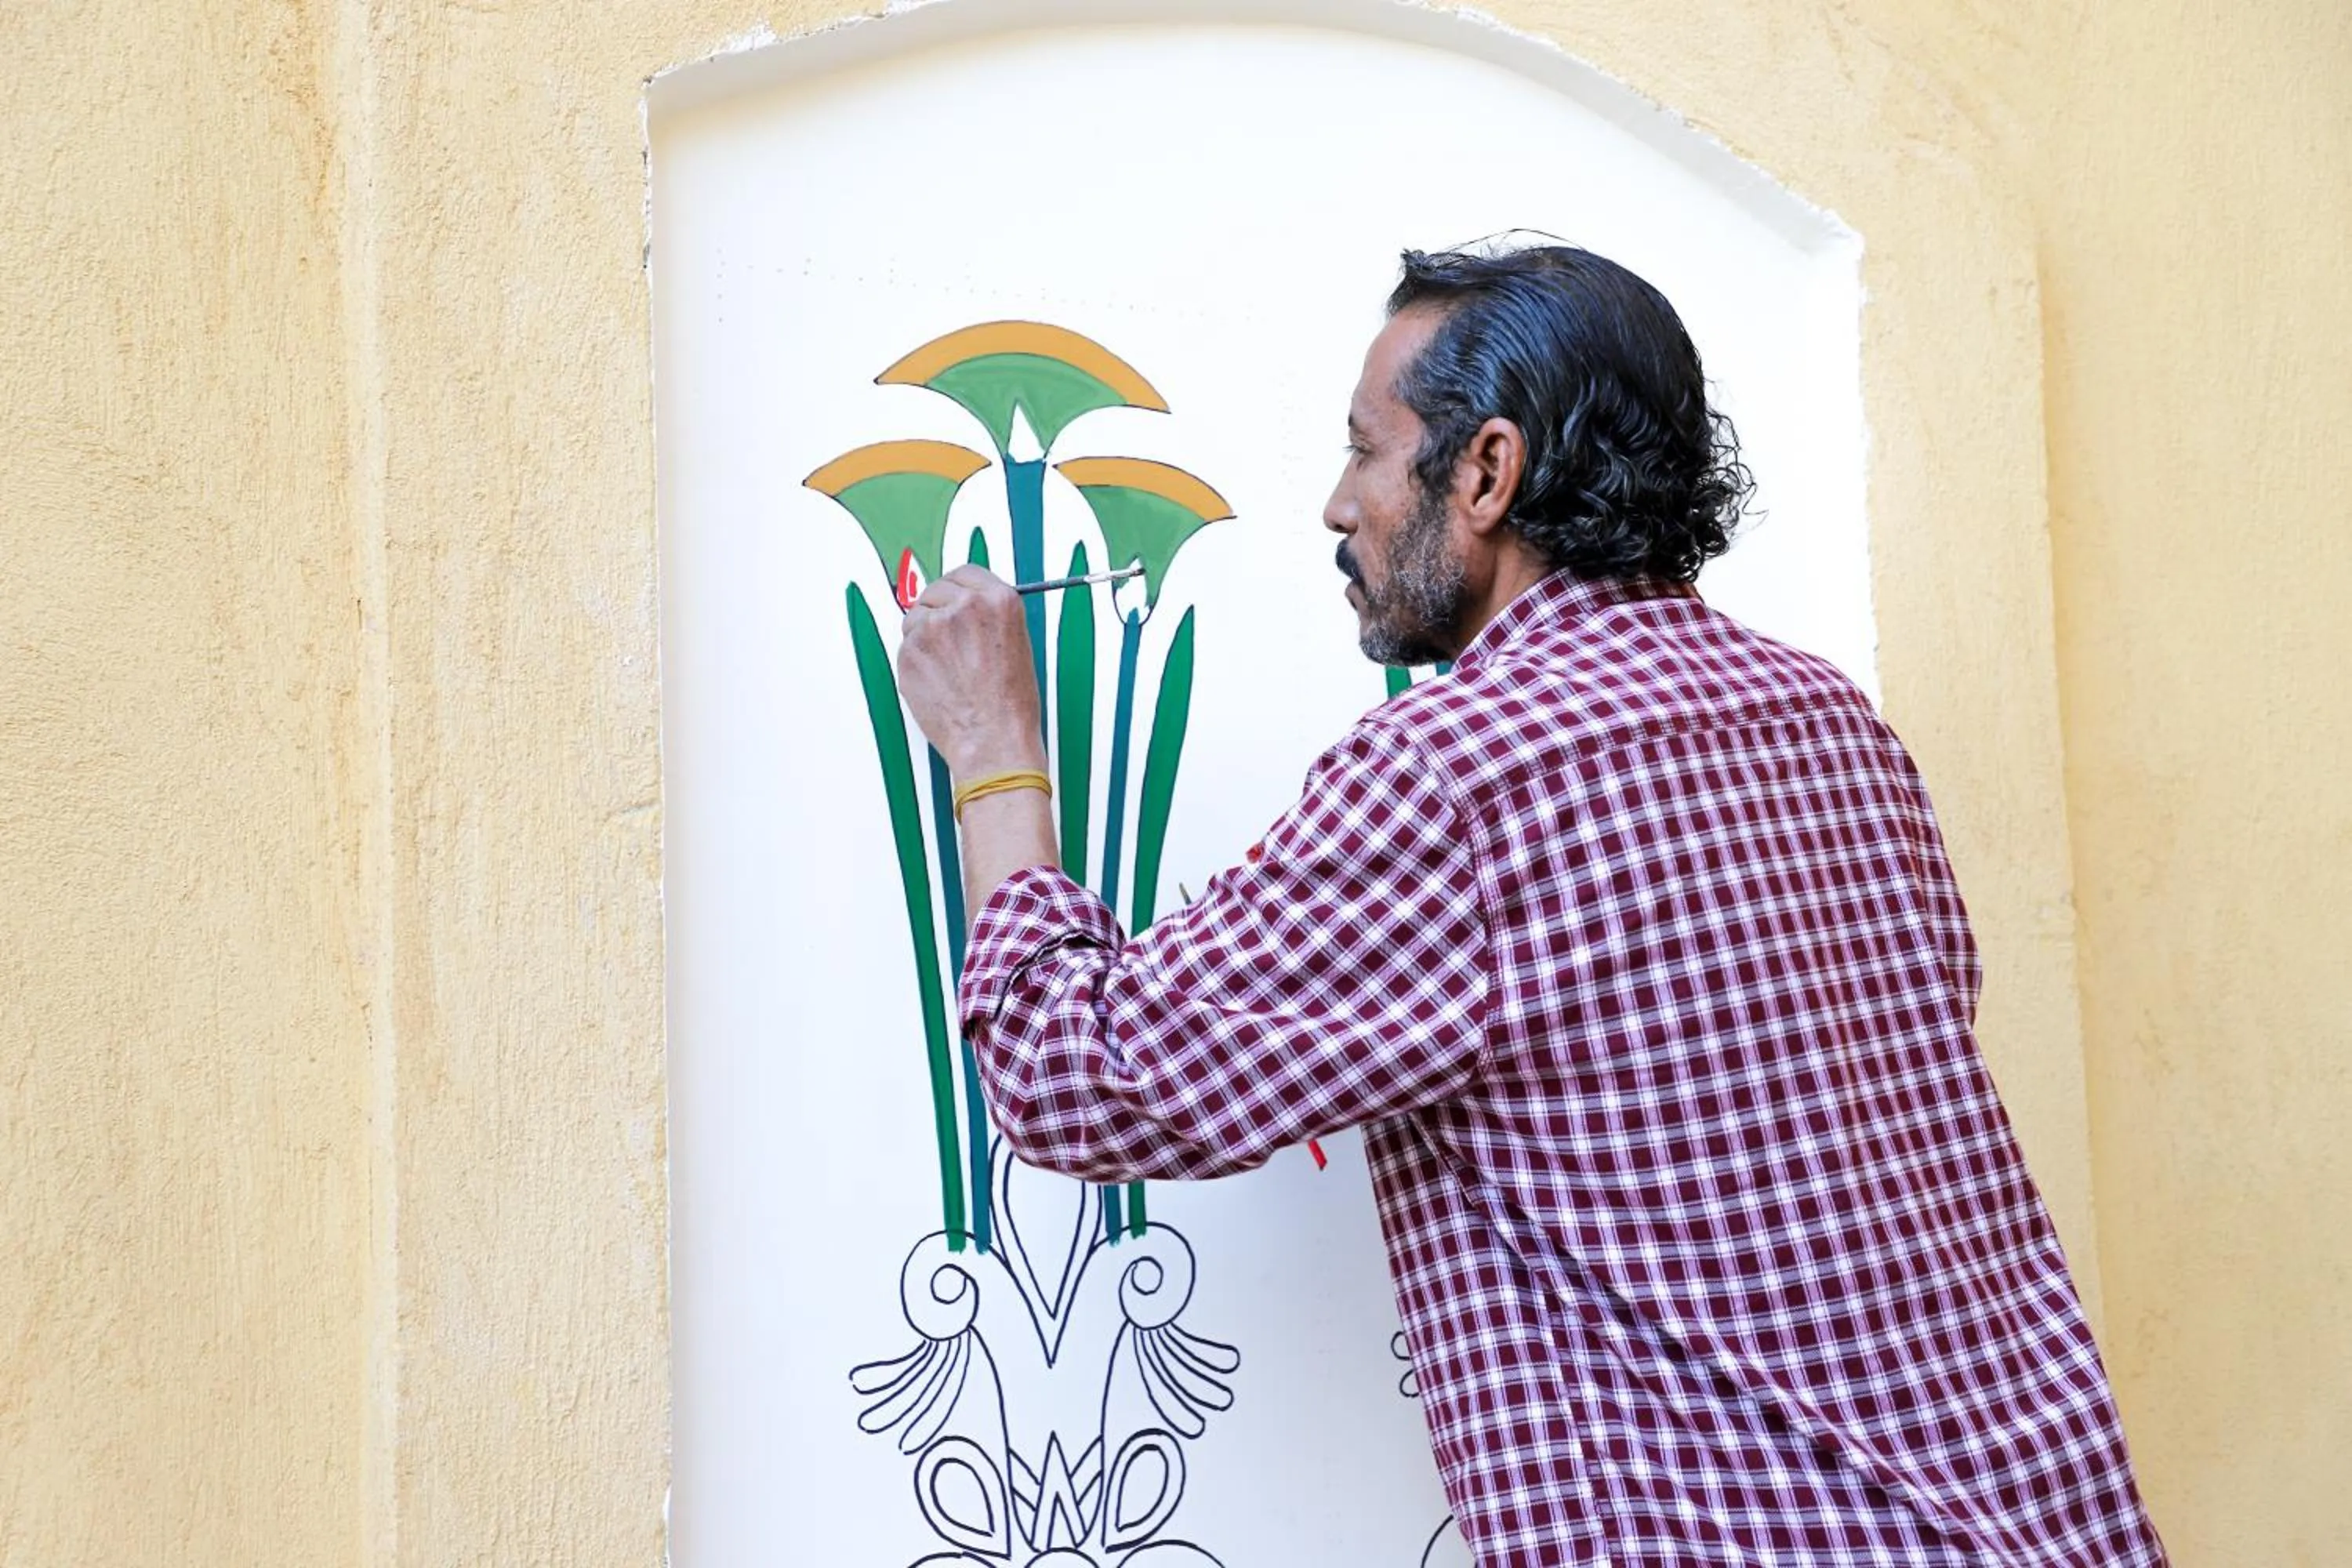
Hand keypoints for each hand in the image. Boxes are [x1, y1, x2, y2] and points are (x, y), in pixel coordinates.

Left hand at [896, 565, 1045, 780]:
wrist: (992, 739)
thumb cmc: (1010, 703)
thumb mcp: (1017, 643)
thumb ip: (988, 616)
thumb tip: (961, 604)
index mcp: (999, 600)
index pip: (966, 574)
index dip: (958, 590)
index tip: (955, 601)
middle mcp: (964, 606)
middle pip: (936, 590)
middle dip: (938, 610)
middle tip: (948, 641)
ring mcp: (932, 627)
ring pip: (916, 617)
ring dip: (924, 636)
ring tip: (949, 669)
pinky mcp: (909, 651)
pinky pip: (907, 646)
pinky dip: (916, 661)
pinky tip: (938, 683)